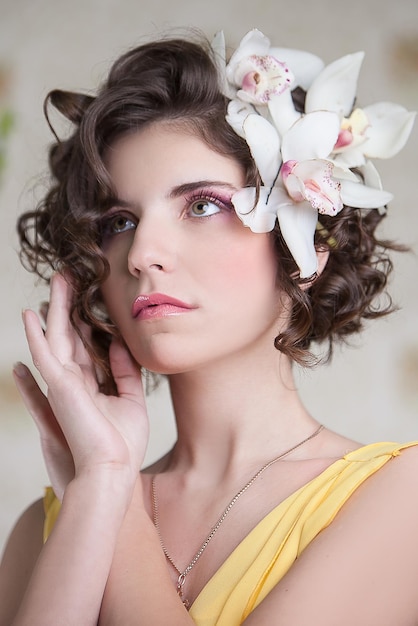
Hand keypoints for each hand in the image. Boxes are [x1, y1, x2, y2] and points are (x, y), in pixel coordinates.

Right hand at [14, 273, 148, 501]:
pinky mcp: (58, 386)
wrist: (113, 471)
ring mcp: (63, 382)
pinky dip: (36, 334)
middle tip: (70, 277)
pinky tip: (31, 314)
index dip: (87, 320)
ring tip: (56, 281)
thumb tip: (119, 343)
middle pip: (70, 334)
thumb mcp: (131, 401)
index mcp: (92, 384)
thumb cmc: (122, 444)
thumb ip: (125, 372)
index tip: (92, 296)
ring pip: (56, 336)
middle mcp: (75, 380)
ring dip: (55, 308)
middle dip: (69, 305)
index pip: (88, 345)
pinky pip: (44, 354)